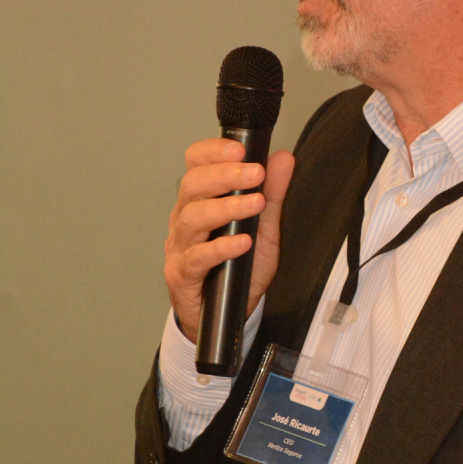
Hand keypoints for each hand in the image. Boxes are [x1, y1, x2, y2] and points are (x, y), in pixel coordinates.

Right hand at [164, 138, 294, 343]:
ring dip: (225, 208)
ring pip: (191, 218)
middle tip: (255, 173)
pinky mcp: (181, 275)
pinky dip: (220, 248)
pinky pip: (196, 258)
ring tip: (253, 204)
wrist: (228, 314)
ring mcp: (180, 247)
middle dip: (224, 175)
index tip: (241, 149)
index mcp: (200, 200)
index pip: (196, 164)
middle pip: (192, 186)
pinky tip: (241, 243)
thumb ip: (272, 194)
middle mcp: (184, 219)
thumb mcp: (264, 228)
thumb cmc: (240, 268)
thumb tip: (283, 158)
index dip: (213, 152)